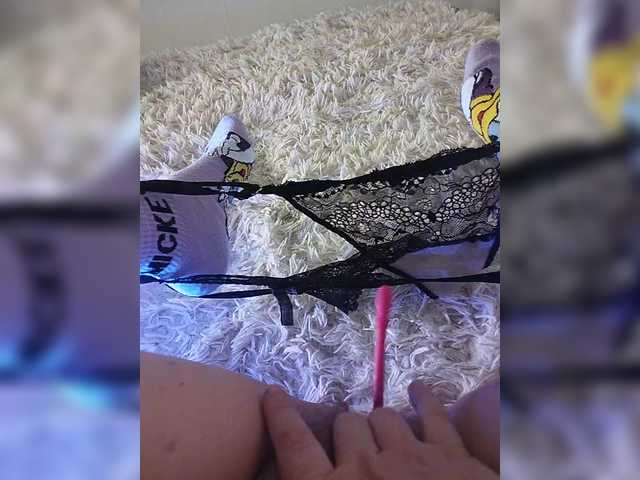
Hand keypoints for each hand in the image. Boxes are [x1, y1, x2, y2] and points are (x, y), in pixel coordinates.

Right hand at [262, 381, 497, 479]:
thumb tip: (305, 477)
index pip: (294, 445)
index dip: (281, 417)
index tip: (272, 395)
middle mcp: (364, 466)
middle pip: (346, 424)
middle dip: (347, 433)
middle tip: (353, 448)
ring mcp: (410, 456)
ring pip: (384, 416)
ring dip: (380, 425)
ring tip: (384, 437)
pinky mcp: (451, 455)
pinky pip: (432, 414)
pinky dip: (424, 399)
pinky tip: (418, 390)